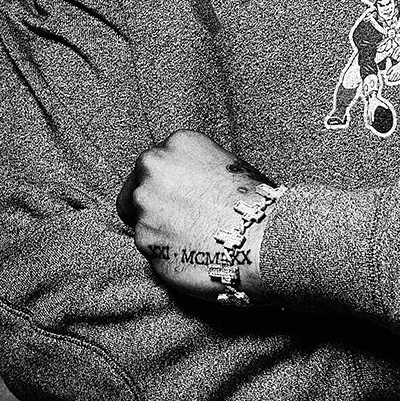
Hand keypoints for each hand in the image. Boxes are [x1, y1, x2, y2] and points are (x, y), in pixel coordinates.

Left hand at [116, 130, 278, 298]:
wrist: (264, 239)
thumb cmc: (257, 204)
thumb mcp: (230, 165)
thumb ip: (198, 170)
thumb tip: (189, 186)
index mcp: (177, 145)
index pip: (153, 164)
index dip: (164, 184)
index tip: (176, 197)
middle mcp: (153, 172)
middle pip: (135, 191)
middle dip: (152, 206)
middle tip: (179, 221)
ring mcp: (145, 209)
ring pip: (142, 223)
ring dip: (161, 233)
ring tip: (194, 240)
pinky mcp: (146, 244)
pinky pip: (151, 250)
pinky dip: (167, 255)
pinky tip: (193, 255)